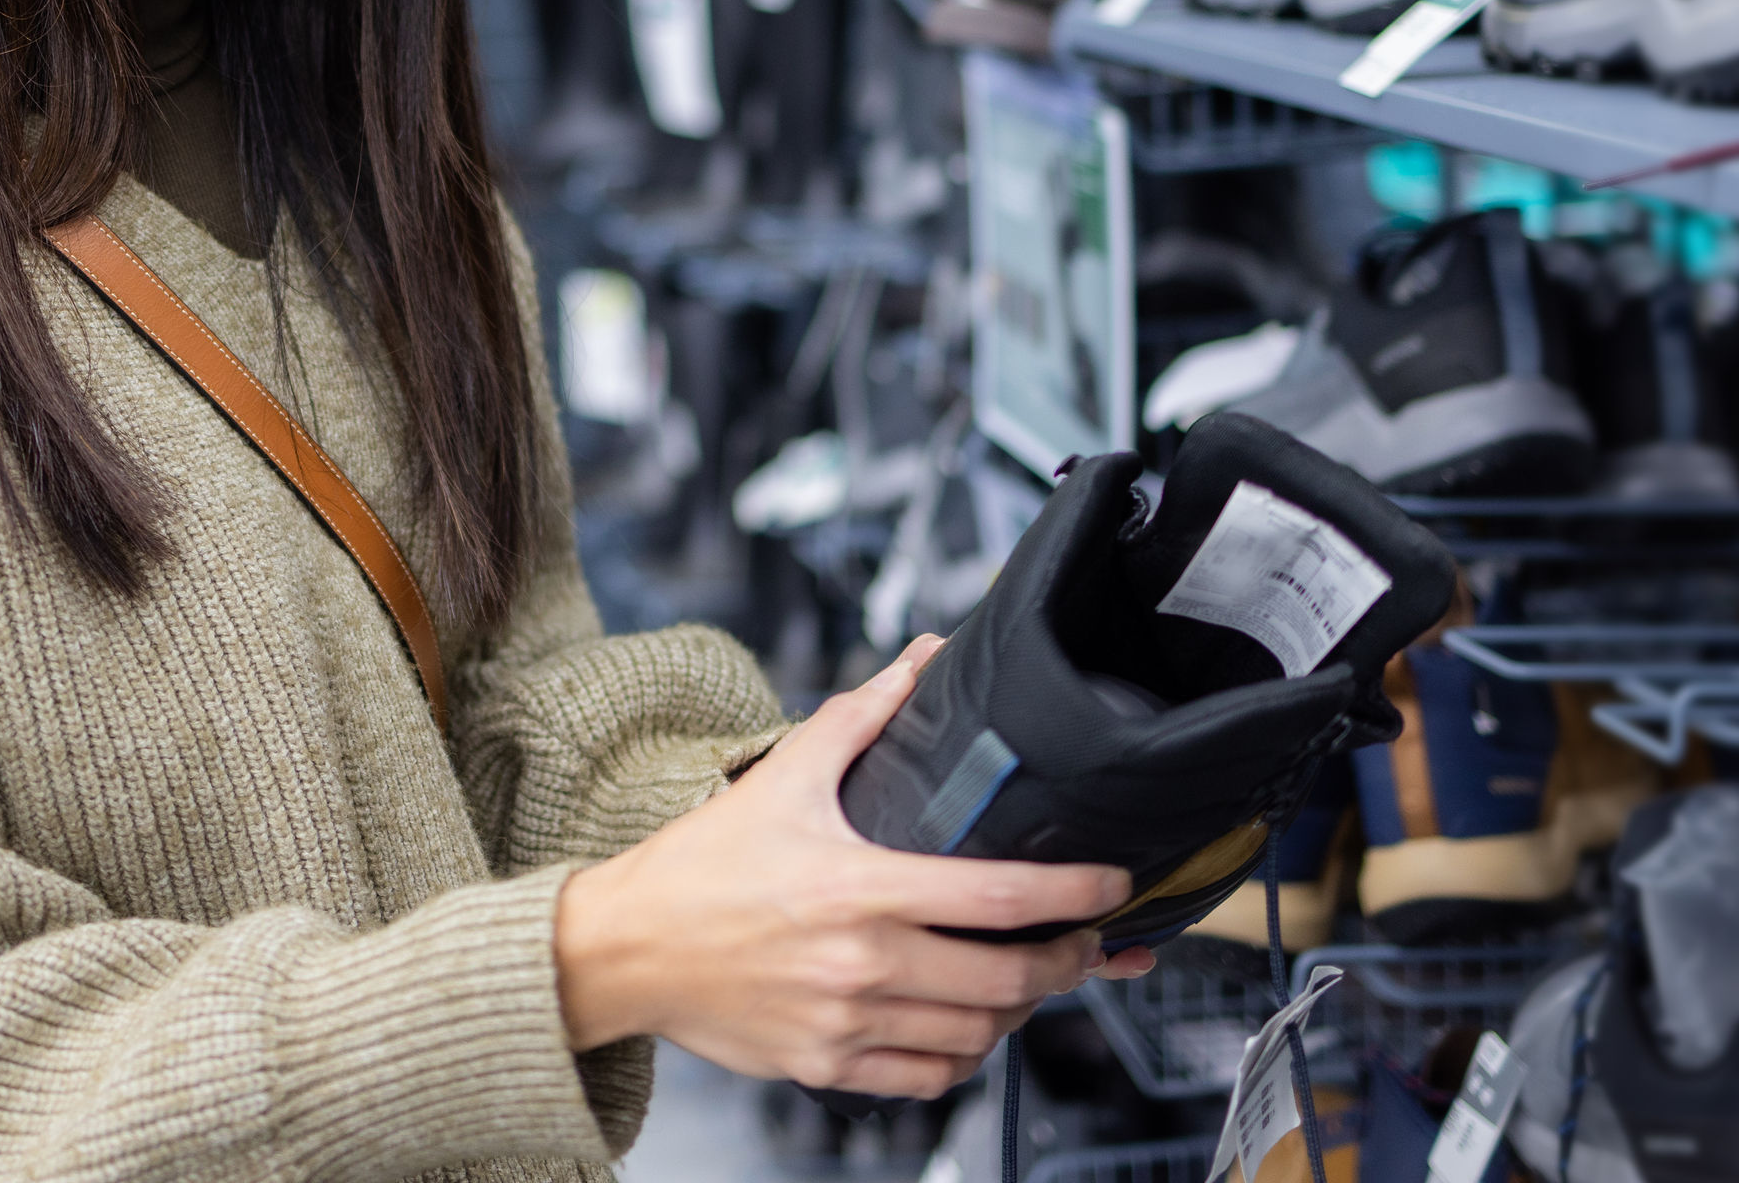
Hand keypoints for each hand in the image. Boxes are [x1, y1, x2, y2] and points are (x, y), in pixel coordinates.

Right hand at [553, 636, 1160, 1098]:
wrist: (624, 948)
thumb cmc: (702, 865)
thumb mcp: (783, 777)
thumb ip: (863, 718)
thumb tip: (923, 660)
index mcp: (858, 887)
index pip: (997, 897)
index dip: (1073, 894)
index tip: (1114, 886)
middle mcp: (860, 962)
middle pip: (1006, 978)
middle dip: (1069, 962)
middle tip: (1089, 943)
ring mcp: (845, 1022)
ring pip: (976, 1035)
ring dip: (1020, 1010)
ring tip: (1031, 980)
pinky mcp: (826, 1066)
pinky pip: (927, 1078)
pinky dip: (964, 1057)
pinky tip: (969, 1027)